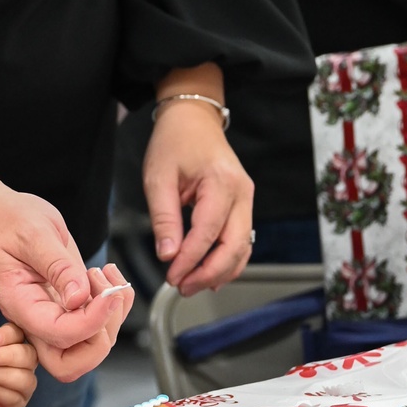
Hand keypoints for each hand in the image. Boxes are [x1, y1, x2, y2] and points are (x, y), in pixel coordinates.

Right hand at [0, 156, 125, 381]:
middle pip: (70, 363)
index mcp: (20, 306)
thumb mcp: (33, 234)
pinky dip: (115, 306)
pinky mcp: (67, 307)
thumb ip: (56, 266)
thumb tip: (80, 299)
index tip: (108, 293)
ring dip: (112, 317)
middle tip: (106, 292)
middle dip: (100, 336)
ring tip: (105, 274)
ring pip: (88, 347)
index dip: (90, 322)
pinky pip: (97, 326)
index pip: (59, 336)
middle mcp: (36, 319)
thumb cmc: (7, 222)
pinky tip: (109, 275)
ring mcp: (52, 316)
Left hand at [142, 100, 253, 296]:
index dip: (191, 260)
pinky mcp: (244, 205)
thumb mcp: (158, 176)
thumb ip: (164, 217)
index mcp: (221, 182)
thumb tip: (168, 255)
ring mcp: (247, 199)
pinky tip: (210, 274)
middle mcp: (242, 193)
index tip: (171, 276)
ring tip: (192, 285)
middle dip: (209, 273)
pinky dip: (228, 260)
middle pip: (234, 246)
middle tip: (183, 287)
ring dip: (219, 271)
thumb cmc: (174, 142)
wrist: (193, 119)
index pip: (208, 232)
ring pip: (242, 248)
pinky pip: (241, 240)